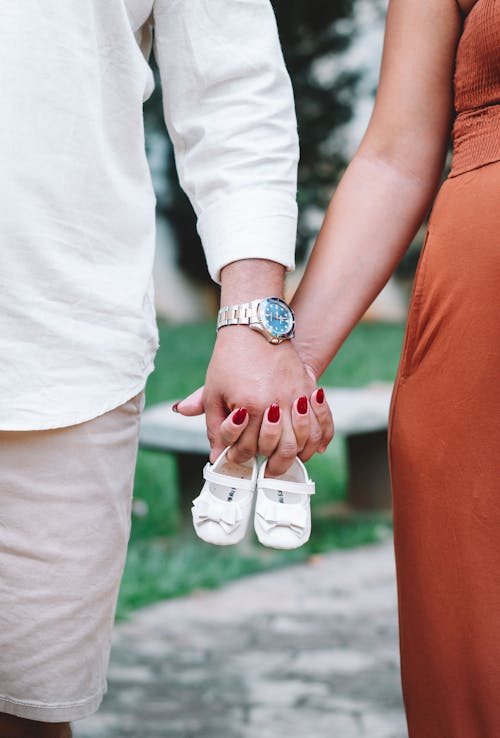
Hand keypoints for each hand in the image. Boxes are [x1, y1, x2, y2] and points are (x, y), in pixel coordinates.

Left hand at [175, 327, 332, 474]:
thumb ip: (214, 427)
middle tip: (268, 472)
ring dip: (297, 456)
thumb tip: (216, 457)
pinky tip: (314, 448)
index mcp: (249, 406)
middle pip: (281, 449)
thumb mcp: (213, 392)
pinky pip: (323, 421)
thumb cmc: (230, 360)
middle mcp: (275, 404)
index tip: (238, 460)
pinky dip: (321, 438)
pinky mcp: (309, 388)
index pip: (248, 448)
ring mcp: (296, 396)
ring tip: (287, 463)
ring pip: (304, 440)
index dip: (241, 458)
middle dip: (272, 465)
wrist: (254, 327)